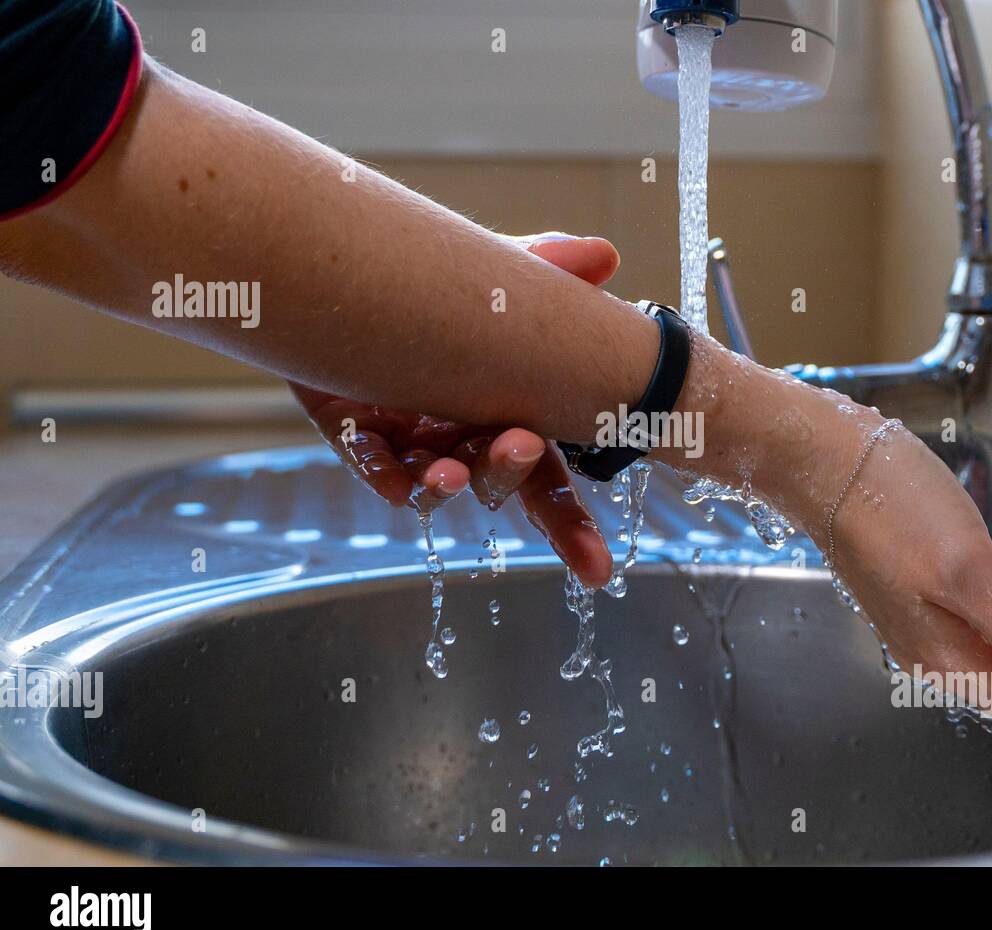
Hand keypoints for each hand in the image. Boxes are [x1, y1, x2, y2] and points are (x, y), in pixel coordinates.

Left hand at [290, 233, 621, 587]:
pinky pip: (372, 462)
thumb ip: (549, 268)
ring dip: (445, 485)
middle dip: (510, 472)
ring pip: (435, 479)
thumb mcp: (499, 276)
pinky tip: (393, 483)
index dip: (572, 525)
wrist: (344, 269)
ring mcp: (413, 438)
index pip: (550, 478)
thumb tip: (605, 255)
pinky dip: (382, 473)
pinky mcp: (358, 429)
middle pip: (499, 476)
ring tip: (448, 476)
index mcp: (510, 413)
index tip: (596, 569)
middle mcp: (465, 435)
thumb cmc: (437, 285)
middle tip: (517, 444)